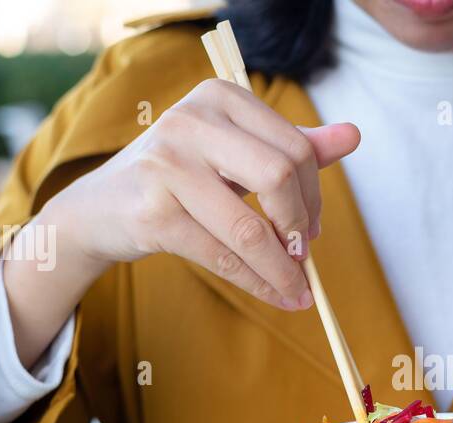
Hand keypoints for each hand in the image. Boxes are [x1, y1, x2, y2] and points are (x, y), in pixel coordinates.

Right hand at [3, 79, 359, 365]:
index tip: (313, 226)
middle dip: (301, 226)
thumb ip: (291, 146)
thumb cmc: (178, 179)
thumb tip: (353, 136)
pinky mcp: (154, 211)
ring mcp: (168, 165)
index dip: (315, 194)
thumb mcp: (233, 153)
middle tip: (304, 254)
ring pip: (252, 228)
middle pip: (280, 176)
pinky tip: (274, 294)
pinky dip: (257, 282)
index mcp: (219, 98)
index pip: (295, 146)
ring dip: (283, 269)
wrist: (99, 209)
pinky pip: (223, 256)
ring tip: (298, 291)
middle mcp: (191, 121)